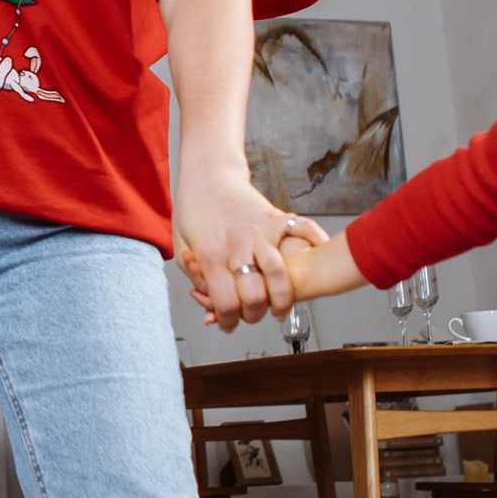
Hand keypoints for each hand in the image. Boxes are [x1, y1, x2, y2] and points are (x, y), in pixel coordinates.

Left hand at [172, 170, 327, 332]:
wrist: (208, 173)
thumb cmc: (193, 209)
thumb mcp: (181, 247)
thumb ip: (196, 280)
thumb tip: (209, 314)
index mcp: (210, 256)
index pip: (226, 304)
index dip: (228, 322)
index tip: (229, 324)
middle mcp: (237, 246)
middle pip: (255, 298)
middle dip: (254, 315)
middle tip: (253, 314)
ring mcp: (258, 232)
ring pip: (280, 276)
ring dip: (282, 298)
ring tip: (279, 305)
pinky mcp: (274, 218)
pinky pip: (302, 231)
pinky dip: (315, 244)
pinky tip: (312, 262)